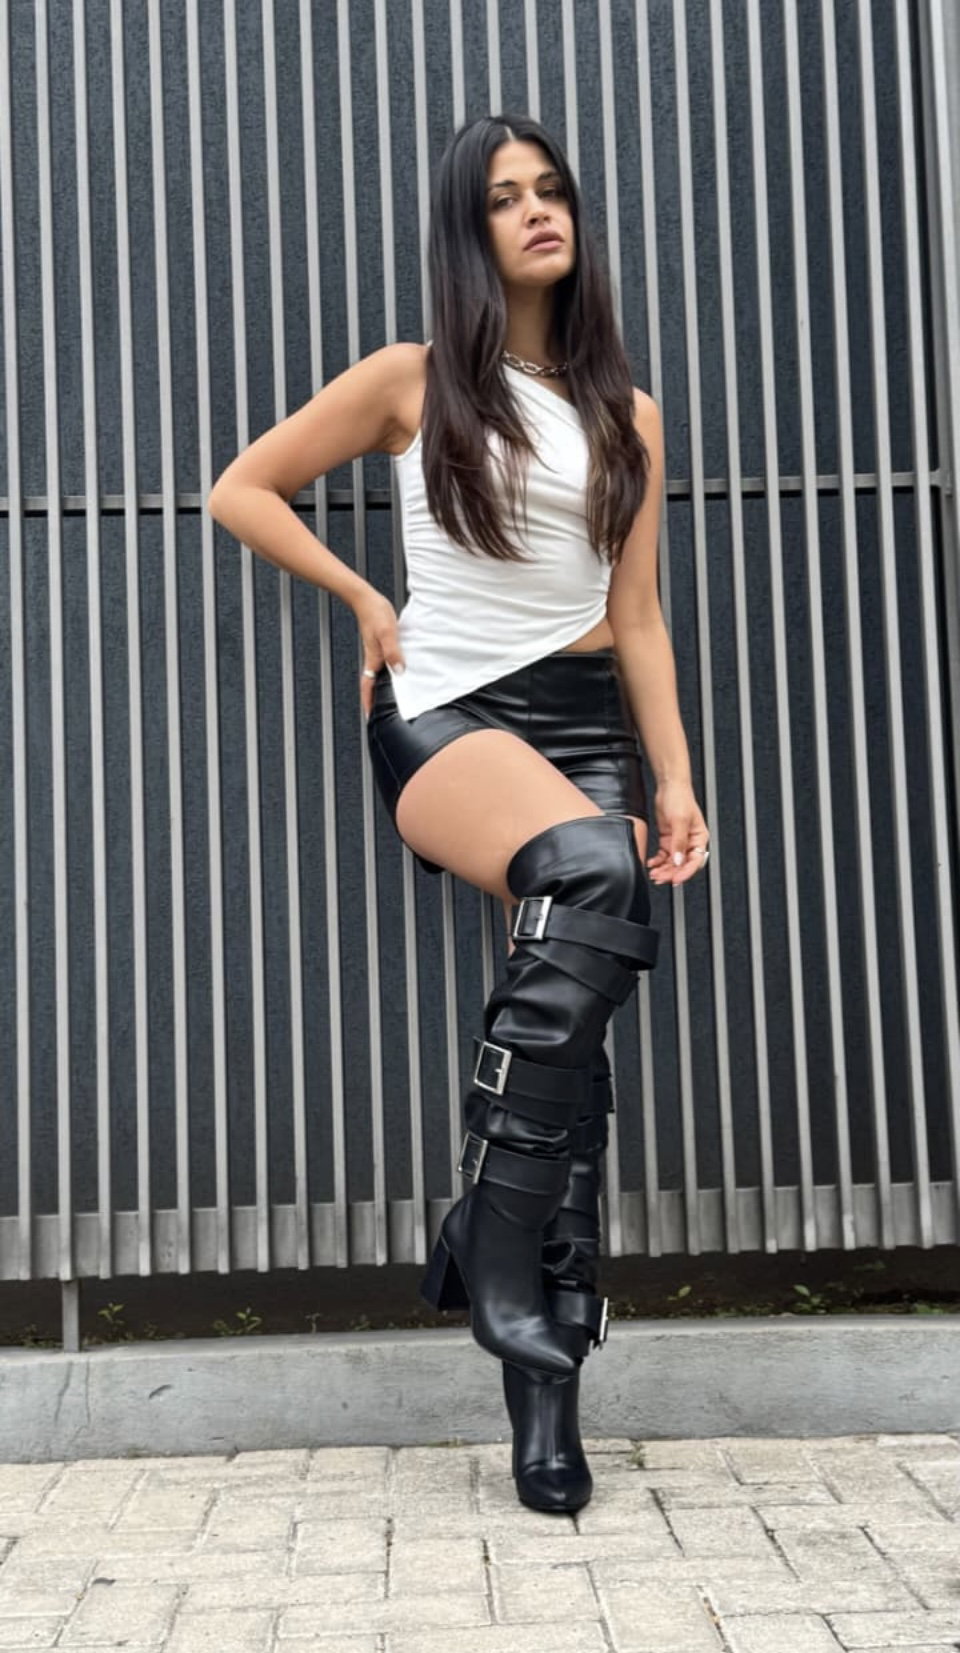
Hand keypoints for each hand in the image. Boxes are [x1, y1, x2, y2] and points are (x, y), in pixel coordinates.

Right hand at [353, 589, 405, 719]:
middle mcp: (374, 659)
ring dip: (384, 688)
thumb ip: (392, 651)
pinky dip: (391, 673)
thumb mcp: (387, 633)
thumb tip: (399, 670)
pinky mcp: (382, 645)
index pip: (369, 687)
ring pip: (380, 676)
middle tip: (383, 715)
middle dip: (376, 700)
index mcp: (373, 660)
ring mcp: (377, 653)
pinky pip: (386, 664)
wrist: (366, 599)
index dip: (369, 703)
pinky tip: (400, 672)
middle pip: (373, 685)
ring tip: (392, 699)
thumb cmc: (375, 614)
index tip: (371, 718)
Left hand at [646, 779, 710, 885]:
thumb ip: (679, 842)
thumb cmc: (680, 799)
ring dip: (663, 869)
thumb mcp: (680, 821)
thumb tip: (678, 860)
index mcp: (699, 838)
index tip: (676, 880)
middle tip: (660, 878)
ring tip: (654, 873)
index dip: (686, 872)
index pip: (695, 861)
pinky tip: (652, 864)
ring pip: (672, 862)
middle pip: (683, 864)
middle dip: (671, 873)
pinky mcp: (668, 840)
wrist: (669, 787)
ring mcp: (678, 842)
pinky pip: (664, 856)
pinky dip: (658, 862)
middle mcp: (690, 842)